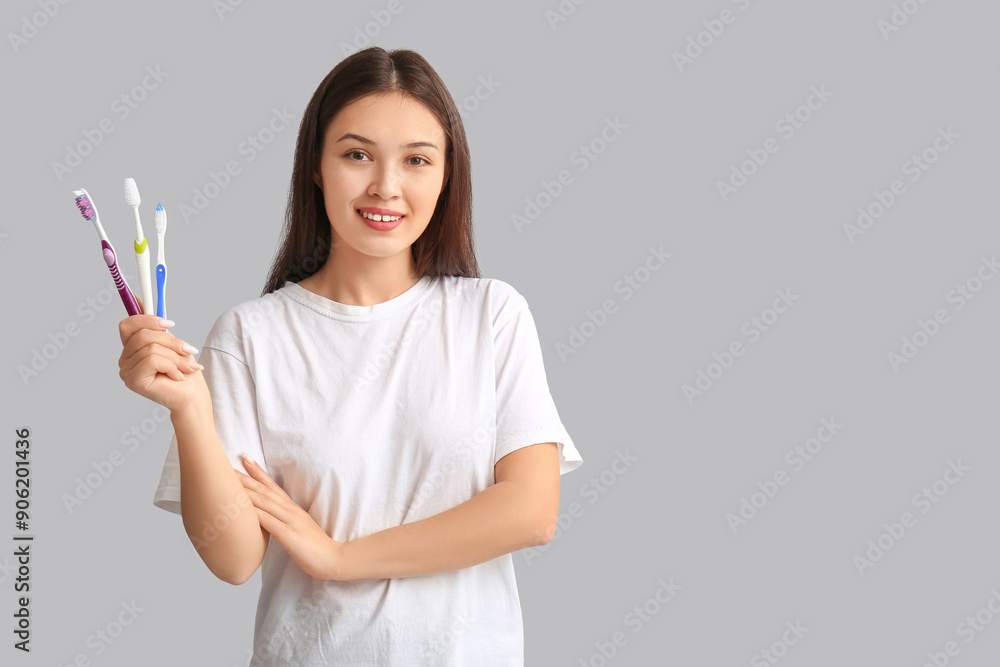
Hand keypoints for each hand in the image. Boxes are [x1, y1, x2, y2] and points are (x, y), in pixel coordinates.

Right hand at [118, 312, 206, 411]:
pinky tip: (177, 376)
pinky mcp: (133, 380)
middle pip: (142, 334)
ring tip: (185, 368)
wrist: (192, 397)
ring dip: (175, 356)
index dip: (144, 316)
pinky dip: (171, 366)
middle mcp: (125, 360)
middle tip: (188, 350)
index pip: (128, 325)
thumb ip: (158, 328)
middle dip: (170, 340)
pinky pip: (153, 360)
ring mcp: (126, 371)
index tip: (167, 321)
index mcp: (132, 349)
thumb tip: (144, 301)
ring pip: (150, 347)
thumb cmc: (185, 372)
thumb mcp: (173, 344)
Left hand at [236, 454, 346, 580]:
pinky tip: (239, 509)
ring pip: (264, 501)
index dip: (258, 471)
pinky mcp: (289, 535)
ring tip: (227, 481)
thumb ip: (285, 522)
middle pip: (264, 490)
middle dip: (244, 477)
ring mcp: (290, 521)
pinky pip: (267, 521)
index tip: (244, 458)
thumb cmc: (315, 549)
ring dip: (245, 490)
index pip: (272, 486)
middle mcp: (291, 510)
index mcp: (293, 509)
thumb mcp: (298, 530)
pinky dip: (253, 513)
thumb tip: (270, 521)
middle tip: (225, 464)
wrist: (334, 559)